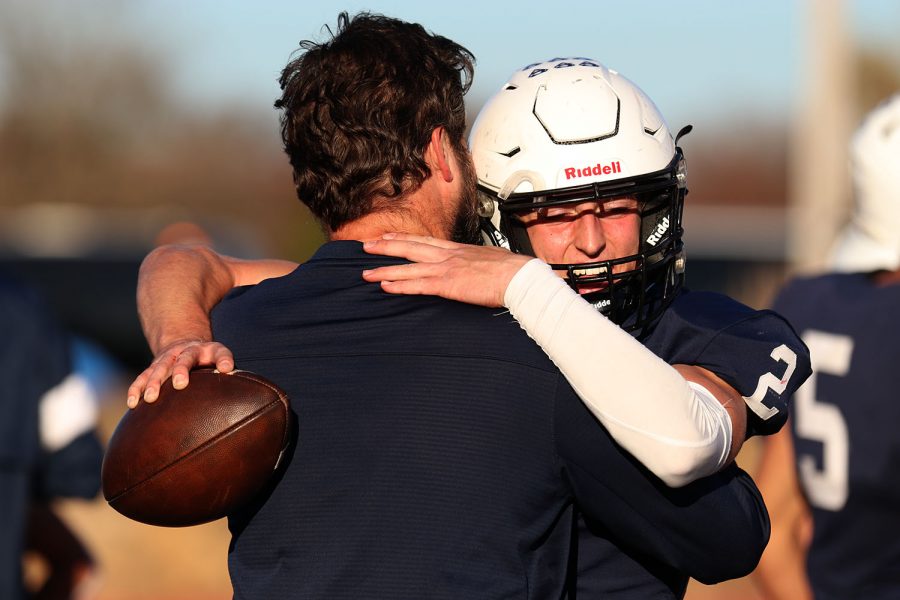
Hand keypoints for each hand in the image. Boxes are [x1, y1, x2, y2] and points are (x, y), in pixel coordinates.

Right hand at [126, 339, 233, 407]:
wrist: (183, 344)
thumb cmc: (206, 356)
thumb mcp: (218, 353)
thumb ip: (224, 359)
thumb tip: (228, 370)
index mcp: (201, 349)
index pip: (211, 353)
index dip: (219, 359)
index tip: (225, 368)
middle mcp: (182, 352)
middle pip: (180, 360)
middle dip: (180, 371)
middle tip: (180, 384)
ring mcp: (165, 360)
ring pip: (158, 370)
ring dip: (153, 383)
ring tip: (151, 398)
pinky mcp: (153, 369)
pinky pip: (142, 378)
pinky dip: (136, 389)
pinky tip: (132, 403)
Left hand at [362, 233, 530, 307]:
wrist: (519, 277)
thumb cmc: (511, 271)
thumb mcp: (489, 261)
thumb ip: (475, 263)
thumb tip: (475, 267)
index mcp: (458, 250)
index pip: (424, 241)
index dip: (403, 239)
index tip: (387, 237)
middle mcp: (448, 256)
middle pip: (410, 248)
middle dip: (385, 247)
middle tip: (366, 246)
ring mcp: (446, 269)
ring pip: (408, 266)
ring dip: (385, 268)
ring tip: (366, 272)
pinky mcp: (447, 285)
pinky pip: (417, 284)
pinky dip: (400, 284)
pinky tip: (385, 285)